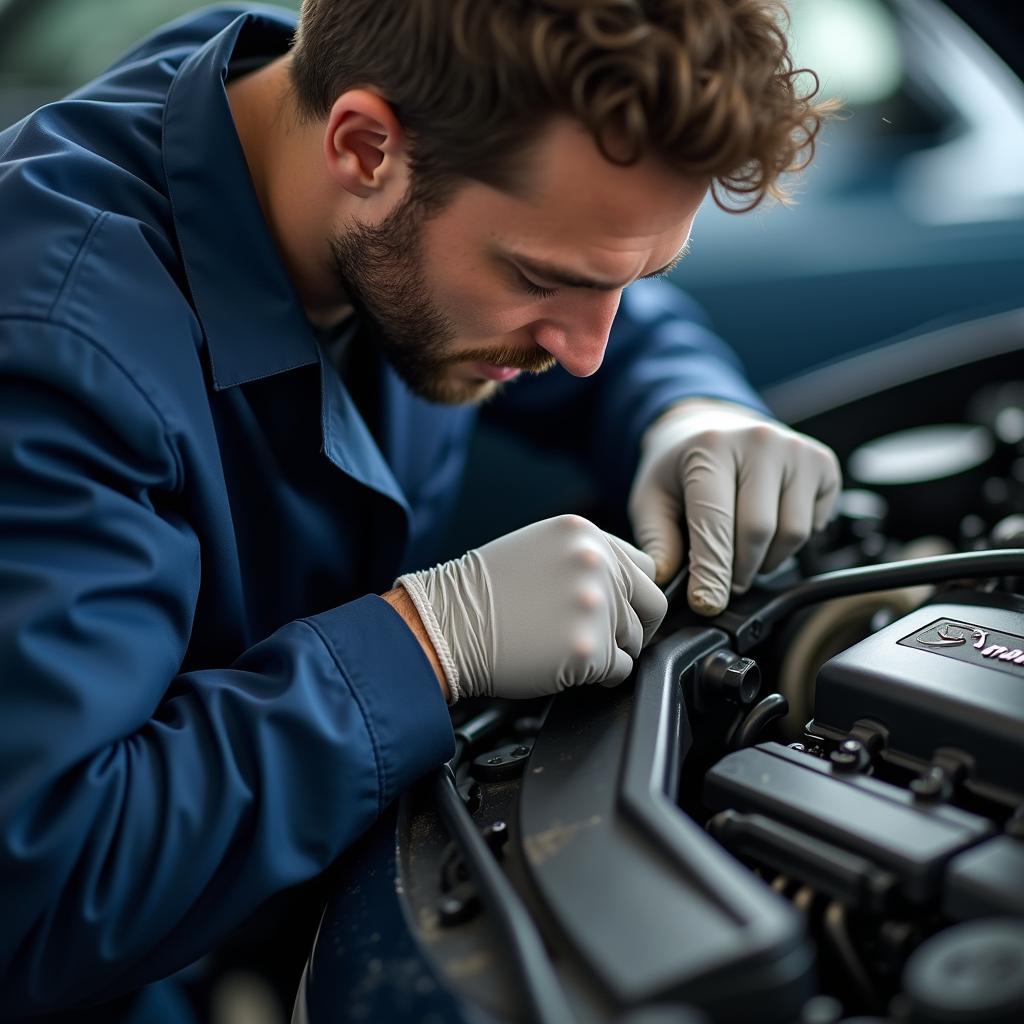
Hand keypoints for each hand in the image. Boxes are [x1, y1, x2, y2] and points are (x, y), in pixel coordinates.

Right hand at [396, 515, 667, 701]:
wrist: (443, 625)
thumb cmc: (482, 592)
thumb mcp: (540, 548)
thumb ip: (587, 557)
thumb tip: (628, 585)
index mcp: (585, 534)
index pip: (645, 566)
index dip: (632, 594)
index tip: (618, 609)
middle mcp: (595, 564)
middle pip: (652, 604)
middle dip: (635, 625)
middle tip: (604, 637)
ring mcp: (594, 606)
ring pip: (635, 641)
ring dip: (610, 651)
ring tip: (565, 645)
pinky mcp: (588, 650)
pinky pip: (619, 672)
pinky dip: (596, 676)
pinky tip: (562, 662)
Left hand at [628, 399, 840, 615]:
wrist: (711, 427)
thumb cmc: (680, 467)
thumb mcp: (651, 498)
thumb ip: (658, 541)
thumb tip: (667, 581)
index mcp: (710, 447)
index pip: (715, 521)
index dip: (712, 571)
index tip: (708, 603)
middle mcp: (759, 440)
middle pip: (758, 531)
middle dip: (738, 572)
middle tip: (723, 582)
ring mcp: (796, 449)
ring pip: (792, 534)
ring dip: (766, 561)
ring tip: (742, 554)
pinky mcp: (823, 462)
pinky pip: (814, 525)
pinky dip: (790, 542)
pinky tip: (768, 529)